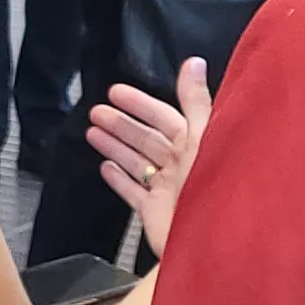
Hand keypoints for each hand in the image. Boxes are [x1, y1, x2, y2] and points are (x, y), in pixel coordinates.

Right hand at [88, 60, 213, 257]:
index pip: (164, 117)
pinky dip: (118, 180)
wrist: (212, 242)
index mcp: (195, 145)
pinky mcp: (155, 212)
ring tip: (91, 133)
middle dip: (121, 124)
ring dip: (114, 146)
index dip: (140, 103)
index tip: (115, 91)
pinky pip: (133, 192)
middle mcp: (181, 166)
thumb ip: (195, 101)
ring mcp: (167, 190)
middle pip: (146, 139)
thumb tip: (194, 62)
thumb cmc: (213, 187)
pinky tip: (105, 168)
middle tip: (95, 112)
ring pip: (136, 162)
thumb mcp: (204, 137)